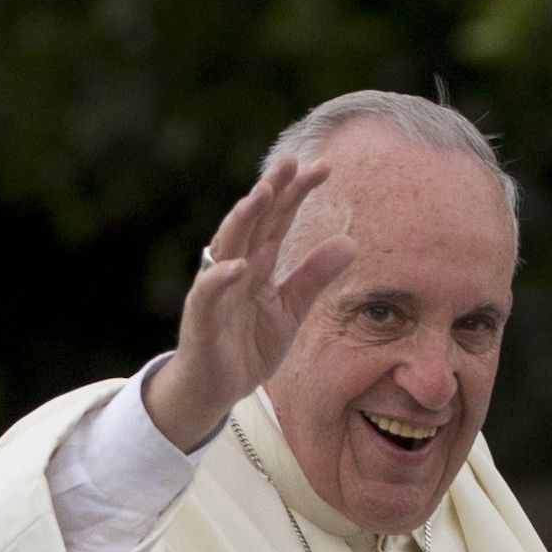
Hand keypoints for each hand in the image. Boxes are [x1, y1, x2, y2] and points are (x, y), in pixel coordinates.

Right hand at [142, 155, 357, 448]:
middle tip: (289, 162)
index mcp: (257, 264)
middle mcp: (235, 268)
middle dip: (269, 191)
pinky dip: (220, 279)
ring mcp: (216, 291)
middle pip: (253, 222)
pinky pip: (208, 294)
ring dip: (242, 220)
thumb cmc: (246, 347)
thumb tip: (351, 242)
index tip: (322, 167)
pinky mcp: (201, 318)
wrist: (215, 390)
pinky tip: (238, 266)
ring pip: (227, 247)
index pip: (278, 220)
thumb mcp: (290, 310)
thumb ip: (314, 277)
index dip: (296, 193)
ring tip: (261, 194)